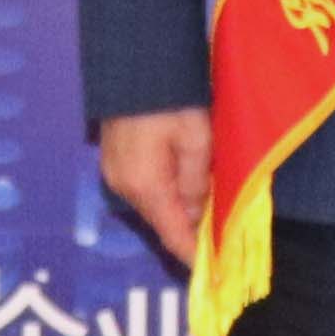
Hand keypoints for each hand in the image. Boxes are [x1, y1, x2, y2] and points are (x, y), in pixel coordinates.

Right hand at [98, 107, 213, 269]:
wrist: (136, 61)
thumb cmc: (172, 97)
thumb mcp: (197, 138)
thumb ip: (198, 182)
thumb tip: (198, 217)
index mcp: (145, 184)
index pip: (172, 234)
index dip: (193, 256)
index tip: (214, 274)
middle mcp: (123, 186)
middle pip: (162, 221)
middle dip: (189, 231)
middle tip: (220, 239)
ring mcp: (114, 173)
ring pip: (154, 205)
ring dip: (179, 210)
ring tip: (208, 212)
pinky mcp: (114, 161)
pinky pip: (145, 189)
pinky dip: (166, 194)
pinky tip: (186, 186)